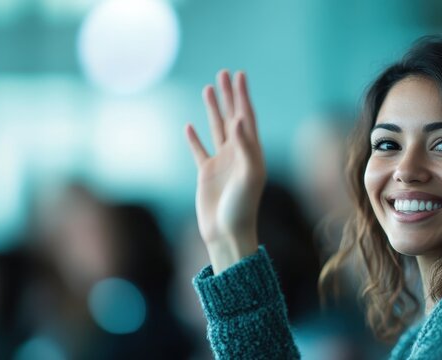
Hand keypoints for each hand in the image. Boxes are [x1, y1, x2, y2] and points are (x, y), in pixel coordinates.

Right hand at [185, 70, 265, 272]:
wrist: (228, 233)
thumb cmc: (243, 206)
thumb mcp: (249, 175)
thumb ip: (245, 147)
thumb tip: (239, 118)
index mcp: (252, 152)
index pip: (247, 117)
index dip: (243, 96)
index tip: (240, 75)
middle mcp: (238, 154)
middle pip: (232, 117)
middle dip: (229, 96)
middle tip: (224, 73)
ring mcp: (222, 163)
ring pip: (216, 129)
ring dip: (213, 109)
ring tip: (208, 89)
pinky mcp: (207, 174)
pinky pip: (200, 151)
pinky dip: (194, 138)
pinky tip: (189, 126)